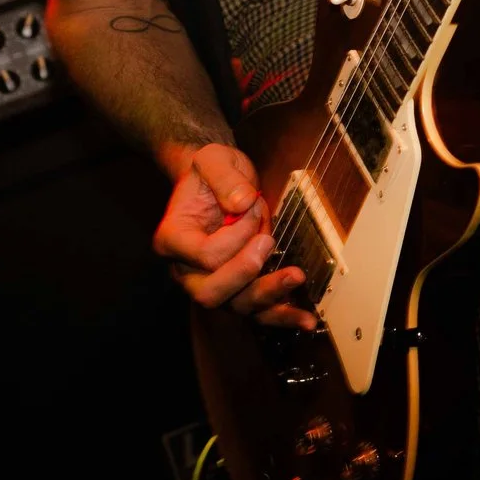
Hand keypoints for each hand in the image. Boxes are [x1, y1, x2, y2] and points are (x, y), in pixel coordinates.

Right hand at [152, 142, 315, 328]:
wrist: (216, 182)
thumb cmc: (209, 173)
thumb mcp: (212, 160)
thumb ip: (223, 178)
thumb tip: (241, 202)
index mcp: (173, 240)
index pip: (205, 255)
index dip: (235, 234)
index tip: (251, 206)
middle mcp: (187, 271)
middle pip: (212, 294)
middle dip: (245, 272)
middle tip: (268, 241)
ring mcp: (213, 284)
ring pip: (237, 307)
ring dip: (269, 295)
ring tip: (295, 277)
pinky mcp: (238, 289)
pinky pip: (257, 312)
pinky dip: (282, 316)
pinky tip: (306, 319)